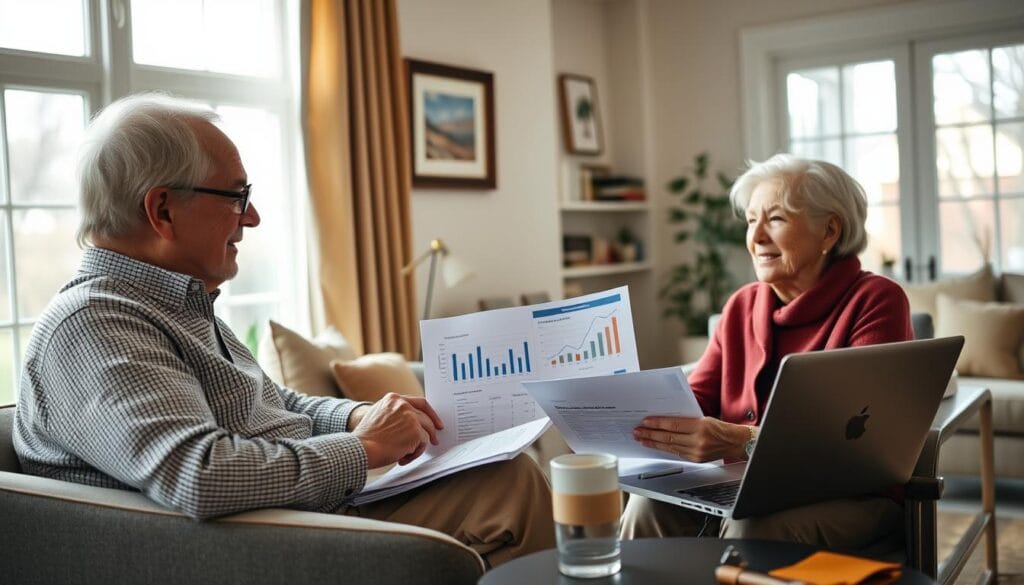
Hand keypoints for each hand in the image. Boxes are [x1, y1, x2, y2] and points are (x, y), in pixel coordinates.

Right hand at [349, 393, 443, 467]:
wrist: (361, 448)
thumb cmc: (366, 438)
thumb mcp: (377, 416)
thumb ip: (394, 415)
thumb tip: (410, 426)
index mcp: (393, 399)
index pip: (419, 402)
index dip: (429, 413)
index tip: (435, 422)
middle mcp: (403, 405)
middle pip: (426, 417)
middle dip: (432, 430)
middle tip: (434, 440)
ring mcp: (411, 417)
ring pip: (426, 431)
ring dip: (419, 446)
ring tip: (407, 455)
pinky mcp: (416, 431)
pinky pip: (423, 443)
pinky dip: (415, 453)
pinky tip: (402, 458)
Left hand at [633, 416, 749, 461]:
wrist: (736, 442)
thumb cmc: (720, 427)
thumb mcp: (704, 417)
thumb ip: (686, 419)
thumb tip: (664, 419)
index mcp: (701, 426)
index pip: (674, 425)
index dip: (657, 424)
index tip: (645, 422)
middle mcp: (698, 441)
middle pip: (669, 437)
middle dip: (650, 434)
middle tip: (637, 431)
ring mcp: (697, 452)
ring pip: (670, 447)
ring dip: (653, 443)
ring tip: (641, 439)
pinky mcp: (695, 460)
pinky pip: (676, 453)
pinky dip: (664, 449)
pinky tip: (655, 445)